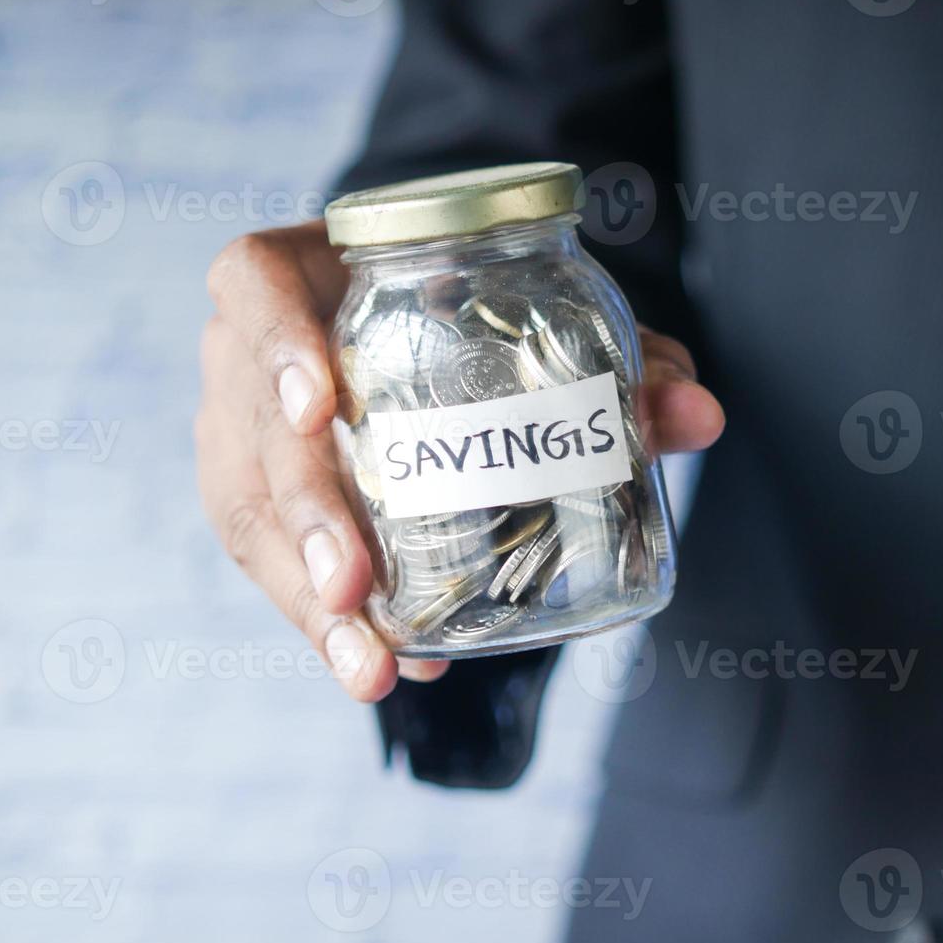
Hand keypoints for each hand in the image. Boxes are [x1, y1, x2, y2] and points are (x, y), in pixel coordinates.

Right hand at [195, 220, 724, 701]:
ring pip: (249, 519)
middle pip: (253, 437)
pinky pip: (274, 563)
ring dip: (305, 601)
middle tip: (356, 592)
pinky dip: (330, 619)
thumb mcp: (530, 318)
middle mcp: (249, 355)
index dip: (276, 346)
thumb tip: (702, 416)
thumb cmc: (459, 304)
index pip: (256, 290)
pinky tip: (389, 663)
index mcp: (300, 276)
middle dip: (306, 521)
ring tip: (371, 666)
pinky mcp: (255, 495)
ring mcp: (240, 430)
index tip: (323, 410)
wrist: (404, 316)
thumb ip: (617, 358)